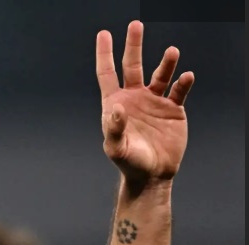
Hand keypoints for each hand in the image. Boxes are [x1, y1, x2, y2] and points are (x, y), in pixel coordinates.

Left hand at [96, 21, 194, 184]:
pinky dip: (183, 83)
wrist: (152, 174)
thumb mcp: (116, 148)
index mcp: (116, 103)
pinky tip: (186, 76)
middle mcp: (134, 97)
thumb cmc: (129, 162)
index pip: (107, 73)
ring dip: (165, 63)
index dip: (104, 54)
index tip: (104, 33)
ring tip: (172, 52)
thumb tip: (117, 108)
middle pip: (132, 65)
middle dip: (134, 45)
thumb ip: (114, 128)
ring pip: (159, 75)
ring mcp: (154, 101)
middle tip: (135, 25)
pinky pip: (179, 91)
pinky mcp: (173, 109)